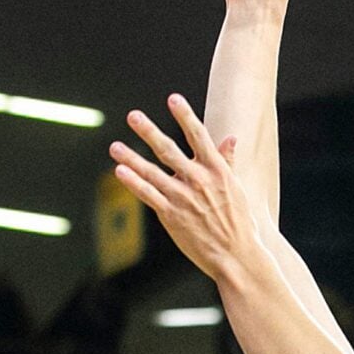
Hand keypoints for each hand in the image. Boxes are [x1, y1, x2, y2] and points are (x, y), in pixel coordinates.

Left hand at [110, 96, 258, 278]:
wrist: (237, 254)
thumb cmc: (239, 222)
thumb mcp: (237, 188)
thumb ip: (228, 161)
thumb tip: (231, 138)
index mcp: (217, 170)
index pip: (198, 136)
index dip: (185, 116)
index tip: (173, 98)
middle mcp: (198, 180)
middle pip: (169, 150)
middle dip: (149, 132)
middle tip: (133, 116)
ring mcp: (183, 197)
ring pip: (152, 172)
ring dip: (132, 157)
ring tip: (115, 145)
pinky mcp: (172, 215)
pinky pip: (148, 195)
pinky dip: (133, 182)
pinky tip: (120, 171)